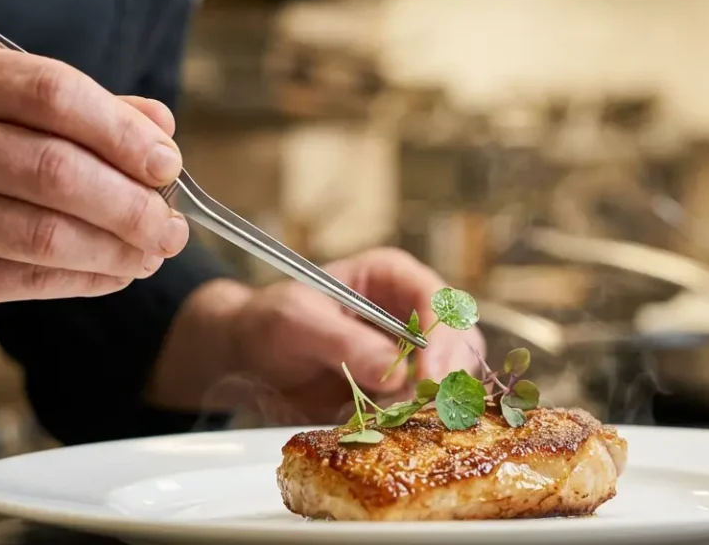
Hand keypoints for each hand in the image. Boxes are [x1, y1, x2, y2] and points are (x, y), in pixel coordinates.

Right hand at [0, 42, 190, 324]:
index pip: (53, 92)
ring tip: (153, 251)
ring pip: (45, 233)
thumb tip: (159, 125)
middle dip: (133, 202)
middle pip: (56, 170)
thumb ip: (65, 106)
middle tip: (172, 222)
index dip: (123, 130)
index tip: (167, 161)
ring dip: (118, 248)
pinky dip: (84, 278)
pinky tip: (114, 272)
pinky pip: (24, 278)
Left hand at [147, 248, 485, 423]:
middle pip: (460, 339)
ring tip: (410, 422)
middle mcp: (413, 311)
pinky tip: (400, 431)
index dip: (441, 338)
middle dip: (449, 374)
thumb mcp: (297, 322)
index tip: (426, 377)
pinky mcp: (403, 389)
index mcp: (392, 276)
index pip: (438, 301)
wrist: (247, 356)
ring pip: (454, 375)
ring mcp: (413, 352)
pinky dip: (421, 420)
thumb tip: (393, 374)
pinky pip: (428, 405)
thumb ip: (344, 342)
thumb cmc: (268, 322)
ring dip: (438, 401)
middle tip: (428, 408)